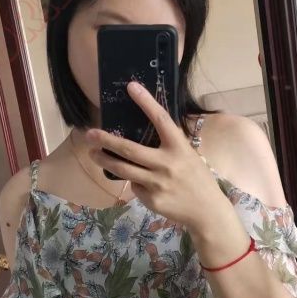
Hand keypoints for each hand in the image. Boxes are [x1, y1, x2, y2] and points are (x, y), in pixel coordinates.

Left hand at [85, 81, 222, 230]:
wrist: (206, 210)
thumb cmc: (196, 178)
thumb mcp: (187, 155)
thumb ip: (168, 145)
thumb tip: (140, 132)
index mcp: (179, 147)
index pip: (160, 119)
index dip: (146, 102)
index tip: (131, 87)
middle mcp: (167, 163)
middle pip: (129, 149)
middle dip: (106, 140)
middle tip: (90, 134)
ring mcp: (157, 183)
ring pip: (123, 169)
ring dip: (104, 160)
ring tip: (93, 153)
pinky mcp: (151, 199)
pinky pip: (135, 186)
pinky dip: (133, 181)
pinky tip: (139, 182)